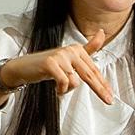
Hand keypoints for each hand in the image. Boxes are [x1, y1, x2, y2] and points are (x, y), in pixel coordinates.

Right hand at [2, 26, 116, 104]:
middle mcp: (70, 50)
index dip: (103, 84)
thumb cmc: (48, 66)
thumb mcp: (69, 59)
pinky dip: (61, 90)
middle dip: (100, 90)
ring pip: (75, 82)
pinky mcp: (50, 63)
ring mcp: (60, 56)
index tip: (111, 96)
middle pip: (89, 75)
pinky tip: (56, 89)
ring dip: (67, 90)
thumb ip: (88, 48)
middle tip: (108, 101)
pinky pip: (64, 82)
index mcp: (77, 49)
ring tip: (59, 88)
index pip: (94, 70)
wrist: (23, 68)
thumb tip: (102, 33)